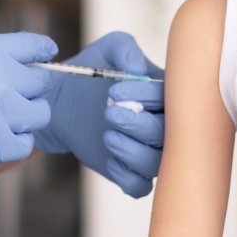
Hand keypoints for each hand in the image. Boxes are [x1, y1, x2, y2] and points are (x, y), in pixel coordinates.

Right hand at [0, 32, 55, 182]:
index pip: (34, 46)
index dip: (42, 52)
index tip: (46, 56)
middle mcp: (4, 78)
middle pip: (41, 82)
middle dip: (30, 88)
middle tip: (14, 97)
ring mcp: (5, 113)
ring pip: (41, 114)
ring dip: (27, 116)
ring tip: (7, 120)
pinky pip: (26, 144)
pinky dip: (17, 142)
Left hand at [34, 31, 164, 196]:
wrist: (63, 99)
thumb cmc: (93, 72)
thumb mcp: (108, 50)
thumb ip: (125, 50)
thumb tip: (137, 69)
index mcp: (167, 95)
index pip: (173, 100)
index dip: (147, 97)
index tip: (115, 89)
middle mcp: (165, 125)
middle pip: (168, 135)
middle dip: (139, 125)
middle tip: (109, 112)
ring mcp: (149, 150)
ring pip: (156, 164)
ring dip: (132, 151)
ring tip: (108, 135)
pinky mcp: (130, 171)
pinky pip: (140, 186)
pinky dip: (126, 177)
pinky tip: (110, 160)